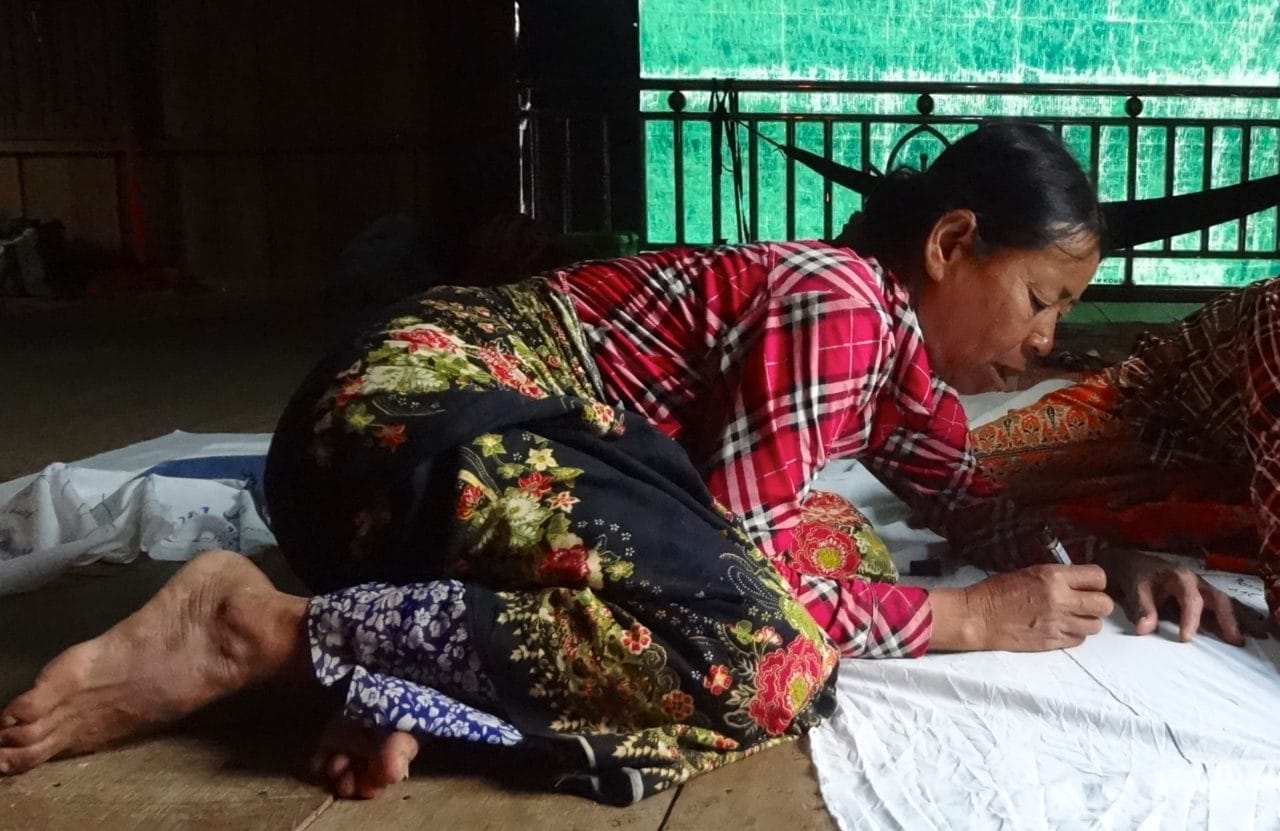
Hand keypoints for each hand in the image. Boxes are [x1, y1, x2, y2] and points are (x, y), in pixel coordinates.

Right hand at [929, 564, 1113, 651]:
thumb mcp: (1030, 573)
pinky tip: (1060, 628)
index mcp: (1053, 577)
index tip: (1088, 585)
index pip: (1098, 577)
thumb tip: (1079, 583)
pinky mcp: (1052, 641)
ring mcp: (1058, 623)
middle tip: (1085, 604)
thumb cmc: (998, 591)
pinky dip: (1074, 635)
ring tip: (1072, 618)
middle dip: (1098, 604)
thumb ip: (1058, 578)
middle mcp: (1060, 599)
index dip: (1096, 582)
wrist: (978, 617)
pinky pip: (1079, 640)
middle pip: (1104, 605)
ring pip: (1095, 626)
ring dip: (1087, 621)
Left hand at [1094, 549, 1266, 644]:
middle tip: (1235, 640)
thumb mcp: (1133, 588)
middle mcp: (1196, 582)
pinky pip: (1218, 608)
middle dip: (1227, 619)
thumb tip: (1145, 629)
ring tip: (1242, 640)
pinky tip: (1235, 634)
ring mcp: (1201, 589)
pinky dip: (1228, 619)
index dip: (1190, 619)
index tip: (1185, 639)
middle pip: (1218, 599)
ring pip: (1223, 603)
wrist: (1131, 563)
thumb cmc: (1134, 575)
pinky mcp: (1201, 597)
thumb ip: (1141, 608)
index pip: (1191, 600)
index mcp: (1180, 578)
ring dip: (1233, 620)